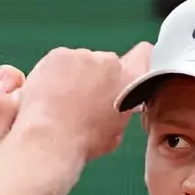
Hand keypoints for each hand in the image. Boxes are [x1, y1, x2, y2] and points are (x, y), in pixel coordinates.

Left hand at [12, 43, 154, 163]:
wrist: (52, 136)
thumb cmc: (84, 140)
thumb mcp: (116, 129)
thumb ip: (121, 107)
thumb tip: (113, 105)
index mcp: (130, 80)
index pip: (143, 54)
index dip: (135, 60)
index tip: (125, 69)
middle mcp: (109, 62)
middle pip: (106, 62)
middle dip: (97, 75)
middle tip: (84, 96)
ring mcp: (82, 55)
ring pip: (81, 61)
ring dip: (75, 74)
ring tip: (63, 98)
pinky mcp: (58, 54)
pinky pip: (60, 60)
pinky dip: (55, 72)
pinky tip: (50, 91)